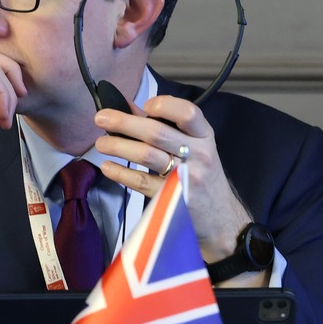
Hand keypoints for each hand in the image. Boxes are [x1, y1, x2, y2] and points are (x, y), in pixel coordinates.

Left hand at [92, 94, 257, 279]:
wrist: (221, 219)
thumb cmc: (205, 179)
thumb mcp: (196, 149)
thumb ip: (166, 127)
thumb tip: (130, 109)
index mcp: (205, 137)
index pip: (188, 113)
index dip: (164, 105)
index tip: (144, 106)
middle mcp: (198, 155)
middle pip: (157, 132)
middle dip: (124, 122)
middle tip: (102, 118)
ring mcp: (186, 177)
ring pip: (146, 155)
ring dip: (118, 146)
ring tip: (101, 143)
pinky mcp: (171, 198)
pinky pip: (141, 182)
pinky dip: (121, 173)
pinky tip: (109, 167)